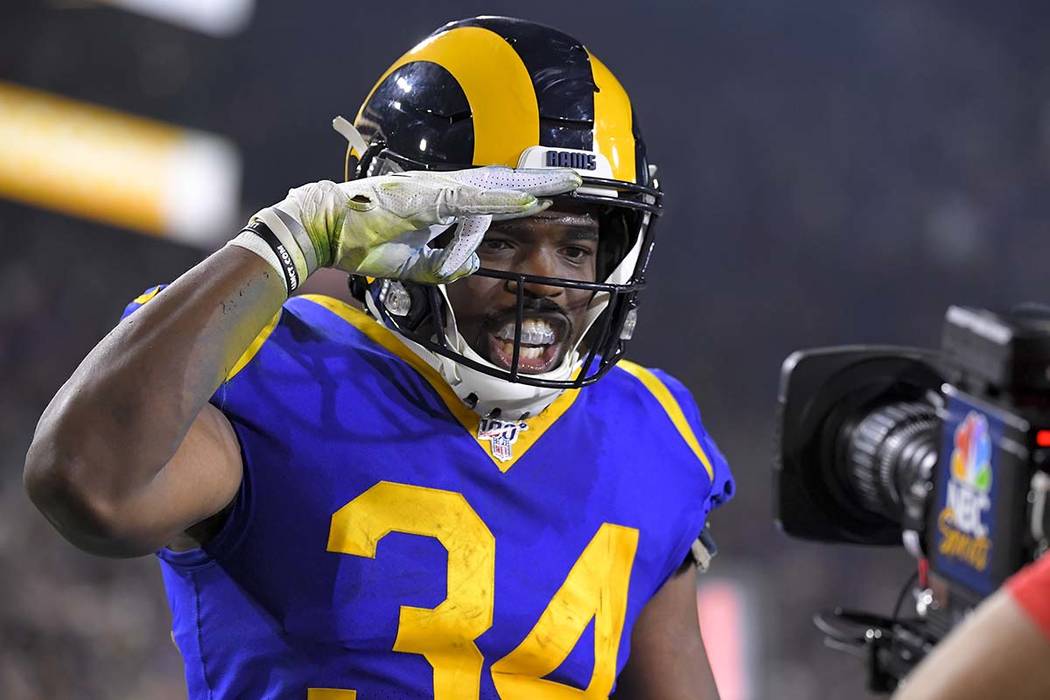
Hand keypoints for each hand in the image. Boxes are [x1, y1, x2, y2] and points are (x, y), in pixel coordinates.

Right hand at [249, 167, 581, 284]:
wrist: (320, 231)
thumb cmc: (359, 244)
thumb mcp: (411, 265)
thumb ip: (443, 264)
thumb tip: (476, 262)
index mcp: (437, 202)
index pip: (489, 195)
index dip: (522, 194)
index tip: (552, 194)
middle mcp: (440, 190)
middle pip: (500, 185)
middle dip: (539, 184)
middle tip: (576, 180)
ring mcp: (433, 191)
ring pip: (493, 187)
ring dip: (531, 187)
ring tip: (565, 185)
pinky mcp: (424, 199)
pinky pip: (470, 201)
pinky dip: (501, 203)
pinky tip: (528, 203)